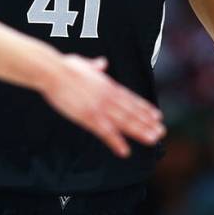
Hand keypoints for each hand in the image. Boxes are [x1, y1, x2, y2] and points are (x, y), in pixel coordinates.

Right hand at [42, 56, 164, 157]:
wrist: (52, 72)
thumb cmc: (64, 66)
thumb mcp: (83, 63)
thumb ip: (95, 66)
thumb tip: (102, 63)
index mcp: (106, 84)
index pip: (130, 98)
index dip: (144, 108)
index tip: (156, 115)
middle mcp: (108, 96)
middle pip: (131, 111)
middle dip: (147, 122)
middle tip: (161, 131)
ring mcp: (100, 107)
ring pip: (124, 122)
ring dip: (140, 131)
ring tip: (153, 140)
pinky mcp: (89, 116)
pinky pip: (106, 133)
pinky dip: (116, 142)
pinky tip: (125, 151)